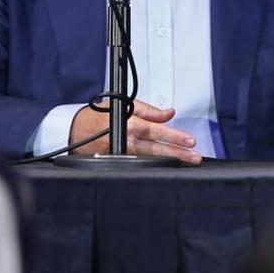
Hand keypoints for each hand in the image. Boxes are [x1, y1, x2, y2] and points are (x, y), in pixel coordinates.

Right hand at [69, 100, 200, 164]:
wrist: (78, 129)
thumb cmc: (103, 116)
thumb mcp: (128, 106)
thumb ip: (151, 111)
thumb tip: (170, 113)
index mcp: (131, 125)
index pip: (157, 131)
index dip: (175, 137)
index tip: (190, 141)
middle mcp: (128, 141)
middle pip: (157, 149)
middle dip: (178, 154)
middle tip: (195, 157)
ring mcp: (124, 154)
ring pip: (151, 159)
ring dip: (170, 161)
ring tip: (188, 162)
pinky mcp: (120, 161)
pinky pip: (141, 163)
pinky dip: (157, 164)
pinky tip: (170, 166)